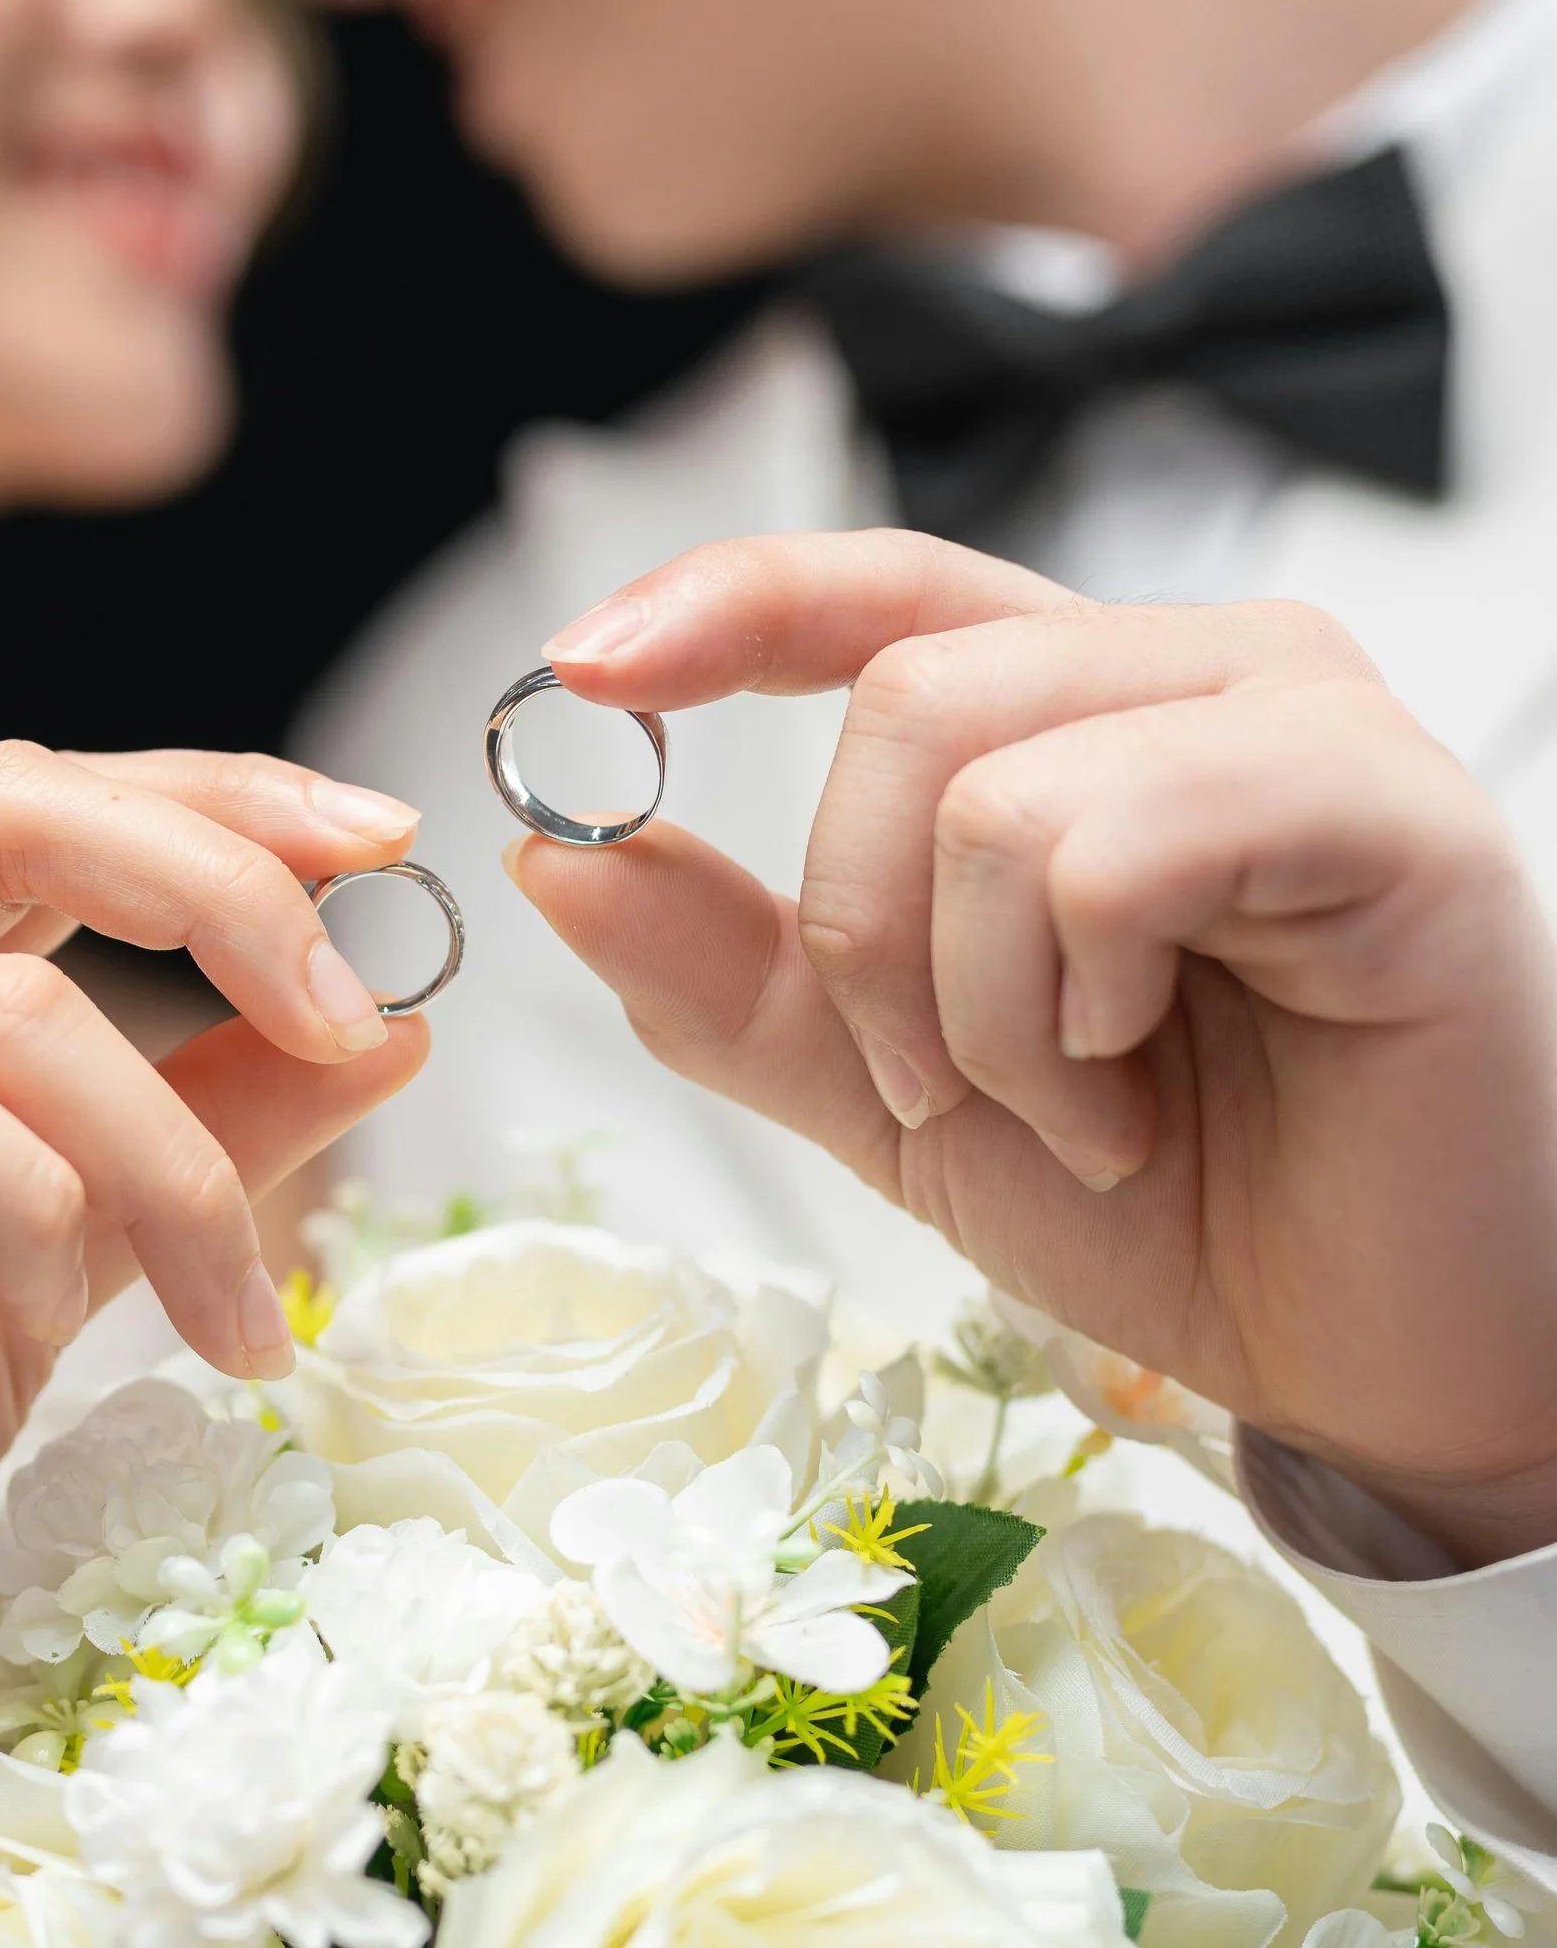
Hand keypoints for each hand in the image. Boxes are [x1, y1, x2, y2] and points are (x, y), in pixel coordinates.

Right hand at [0, 745, 426, 1849]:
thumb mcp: (67, 1258)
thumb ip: (199, 1130)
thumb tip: (395, 1025)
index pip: (29, 802)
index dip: (218, 802)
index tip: (388, 848)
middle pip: (12, 817)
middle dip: (225, 897)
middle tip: (354, 1024)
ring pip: (2, 1011)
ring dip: (161, 1167)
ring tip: (212, 1312)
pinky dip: (24, 1205)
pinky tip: (33, 1312)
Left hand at [518, 533, 1556, 1560]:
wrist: (1377, 1359)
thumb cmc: (1183, 1203)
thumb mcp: (897, 1092)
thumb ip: (737, 974)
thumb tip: (559, 856)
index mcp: (1086, 707)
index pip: (882, 588)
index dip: (726, 603)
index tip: (580, 668)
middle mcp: (1200, 672)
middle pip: (904, 694)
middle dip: (863, 936)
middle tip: (939, 1093)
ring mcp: (1305, 722)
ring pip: (990, 777)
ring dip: (977, 1007)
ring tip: (1083, 1113)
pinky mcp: (1388, 811)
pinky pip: (1111, 846)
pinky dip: (1074, 1007)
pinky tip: (1141, 1099)